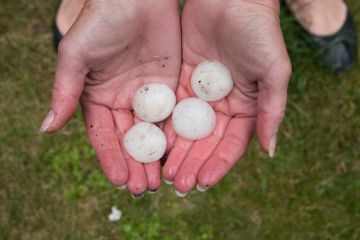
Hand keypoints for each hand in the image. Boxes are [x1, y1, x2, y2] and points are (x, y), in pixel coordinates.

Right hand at [41, 0, 180, 194]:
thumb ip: (65, 90)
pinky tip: (181, 154)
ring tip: (162, 181)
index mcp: (98, 97)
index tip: (120, 180)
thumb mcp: (77, 54)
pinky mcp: (171, 87)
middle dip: (136, 165)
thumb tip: (46, 128)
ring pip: (153, 133)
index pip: (104, 135)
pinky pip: (174, 115)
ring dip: (156, 158)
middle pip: (130, 140)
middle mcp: (123, 101)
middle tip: (144, 189)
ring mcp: (148, 96)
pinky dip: (176, 136)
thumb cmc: (102, 20)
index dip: (111, 158)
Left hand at [163, 0, 290, 193]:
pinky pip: (170, 108)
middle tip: (178, 184)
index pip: (231, 143)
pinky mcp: (180, 80)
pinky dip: (164, 127)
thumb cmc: (258, 31)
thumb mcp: (274, 71)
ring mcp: (199, 94)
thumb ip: (273, 110)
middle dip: (193, 163)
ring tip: (164, 173)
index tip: (203, 182)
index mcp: (246, 107)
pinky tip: (154, 144)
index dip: (218, 164)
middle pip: (205, 142)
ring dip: (176, 152)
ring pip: (186, 130)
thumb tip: (270, 150)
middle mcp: (222, 105)